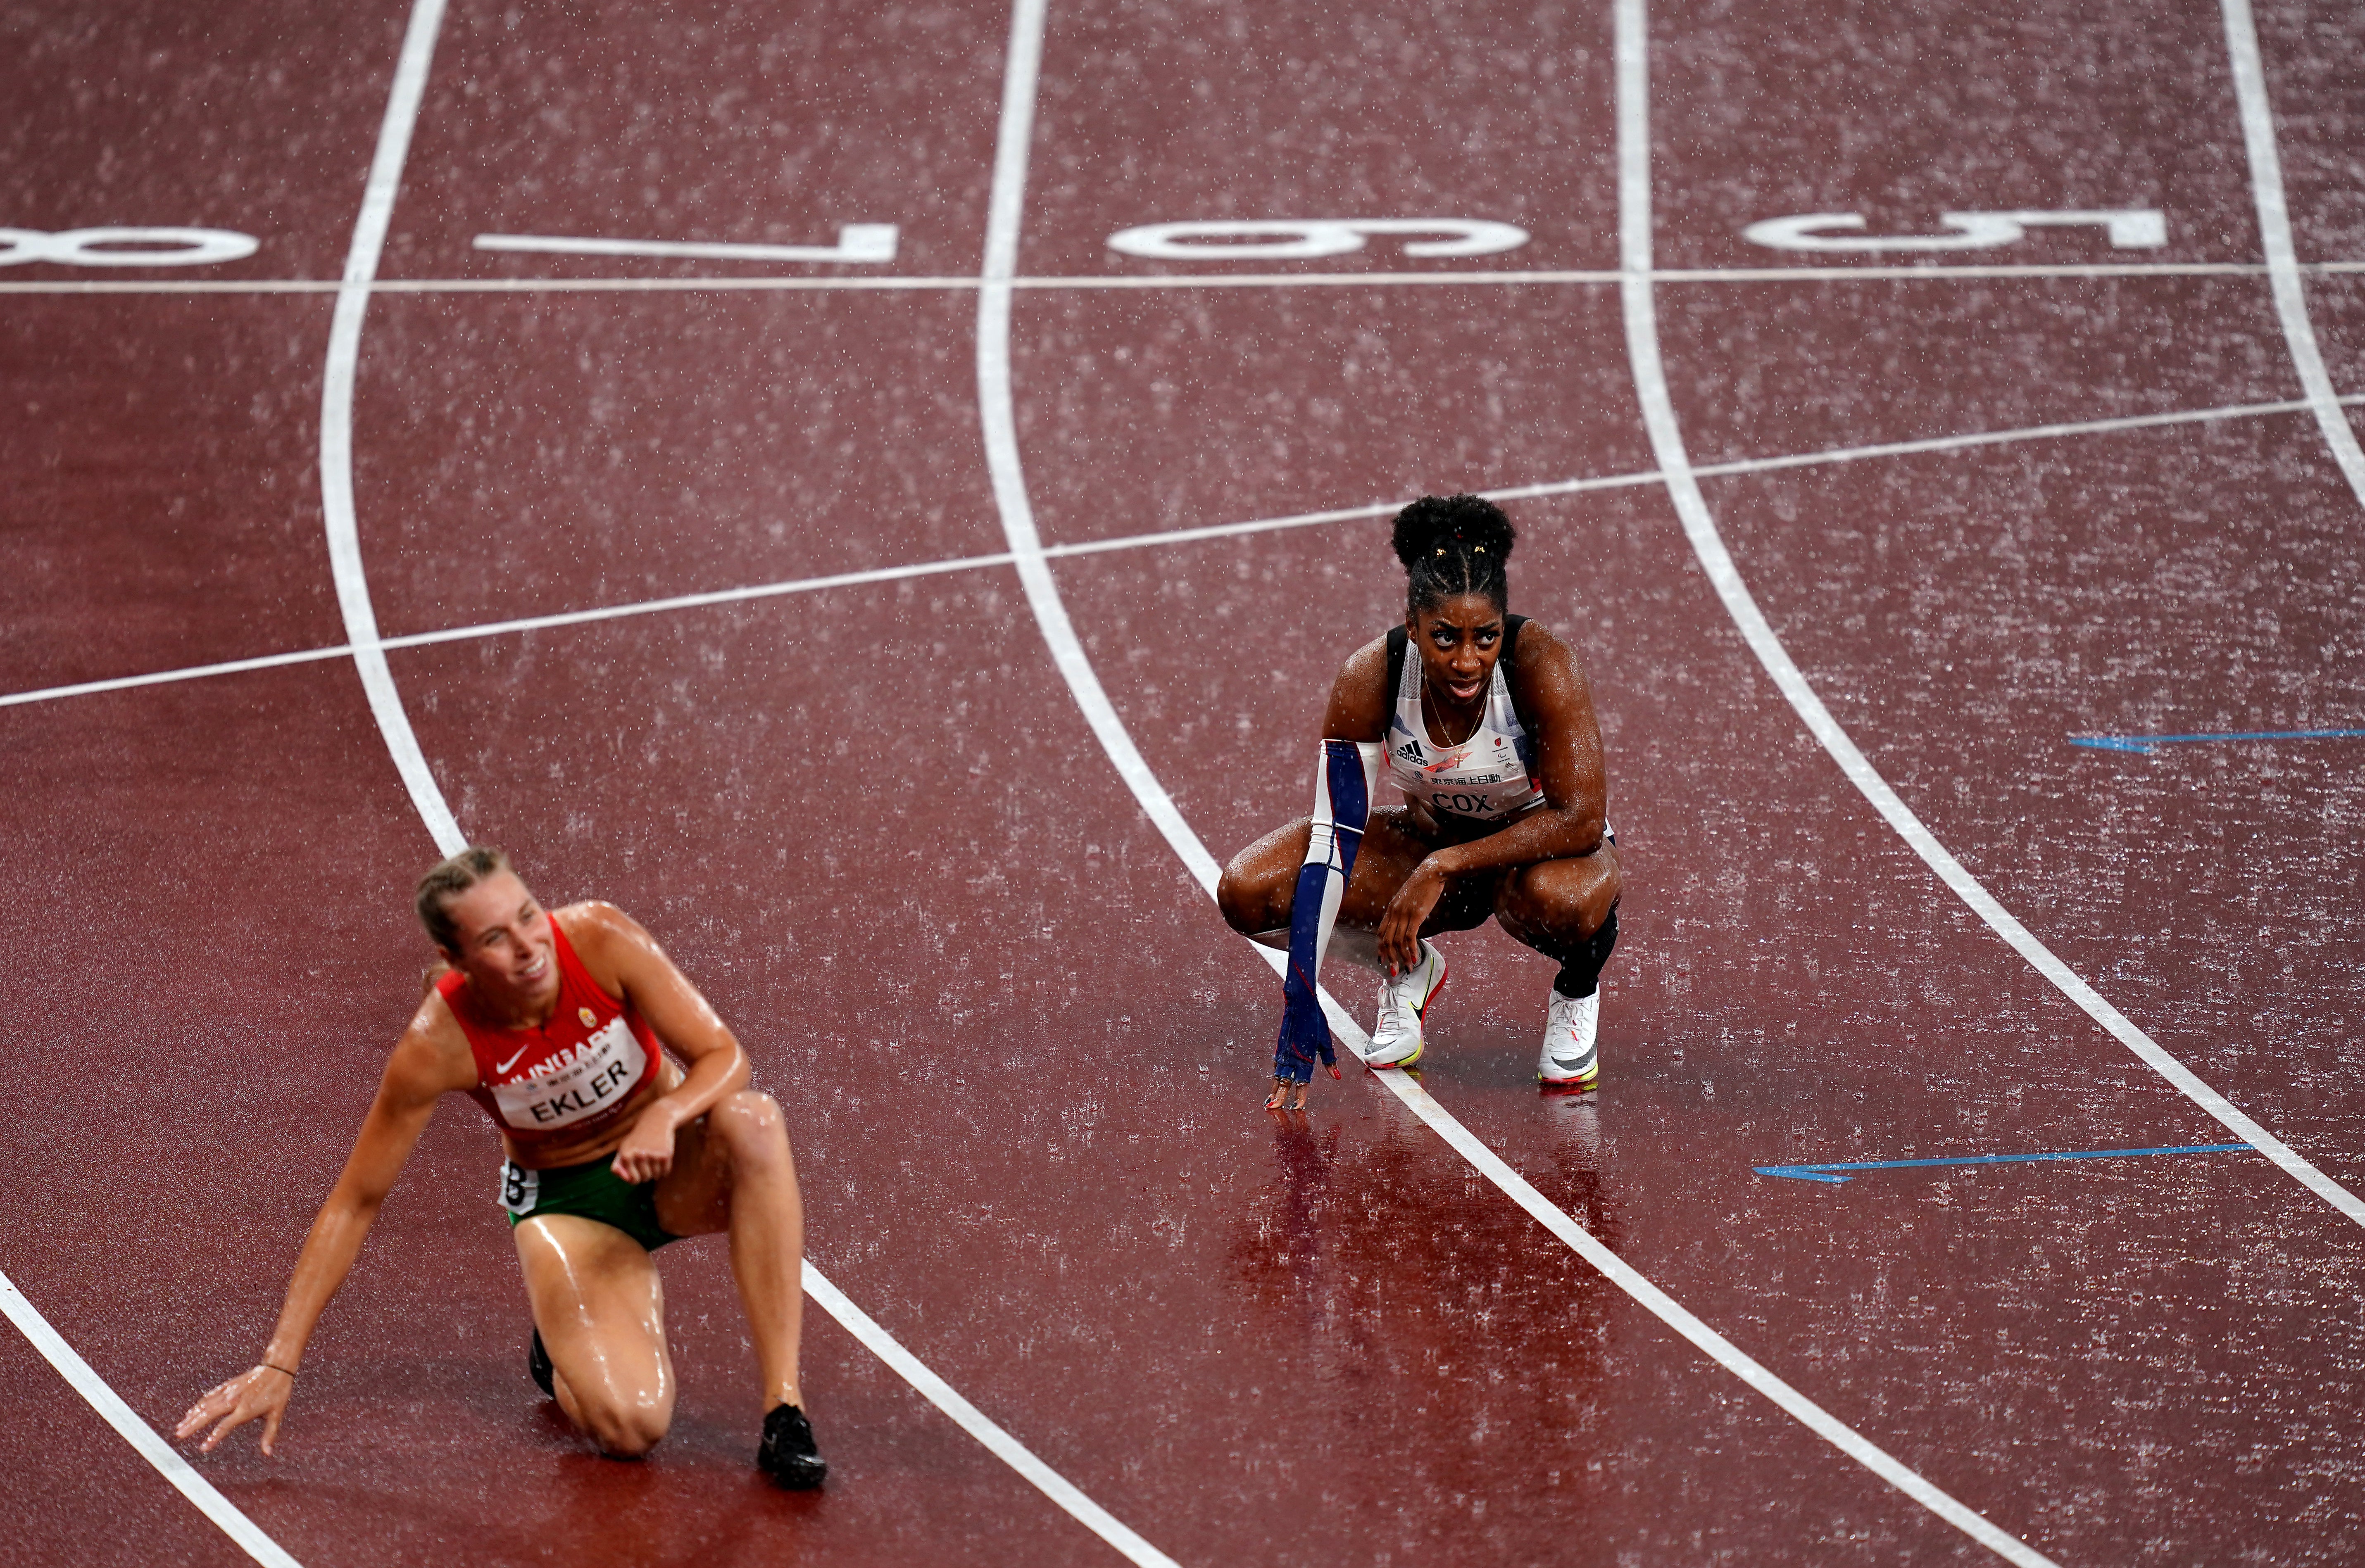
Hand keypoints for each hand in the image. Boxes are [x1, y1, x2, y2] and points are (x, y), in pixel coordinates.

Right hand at [175, 1364, 293, 1455]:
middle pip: (210, 1414)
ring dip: (192, 1416)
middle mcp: (235, 1400)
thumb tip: (268, 1453)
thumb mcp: (277, 1414)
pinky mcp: (228, 1385)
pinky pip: (210, 1395)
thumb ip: (270, 1434)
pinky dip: (199, 1404)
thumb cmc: (278, 1393)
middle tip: (179, 1435)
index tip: (203, 1448)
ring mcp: (230, 1391)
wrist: (277, 1368)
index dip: (214, 1437)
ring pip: (206, 1404)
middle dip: (193, 1425)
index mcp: (246, 1409)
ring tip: (179, 1427)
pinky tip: (191, 1413)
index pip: (226, 1425)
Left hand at [609, 1102, 679, 1183]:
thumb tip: (626, 1179)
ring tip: (654, 1157)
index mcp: (626, 1155)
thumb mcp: (624, 1149)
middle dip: (647, 1173)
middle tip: (647, 1160)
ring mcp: (653, 1155)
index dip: (636, 1176)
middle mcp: (639, 1155)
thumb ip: (618, 1167)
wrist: (657, 1120)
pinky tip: (661, 1157)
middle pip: (645, 1178)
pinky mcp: (666, 1155)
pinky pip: (665, 1172)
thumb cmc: (638, 1138)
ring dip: (656, 1170)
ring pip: (656, 1176)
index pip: (633, 1179)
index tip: (637, 1168)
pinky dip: (664, 1168)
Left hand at [1376, 859, 1447, 973]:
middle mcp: (1394, 912)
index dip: (1380, 948)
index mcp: (1391, 908)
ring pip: (1398, 941)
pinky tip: (1414, 957)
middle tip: (1393, 971)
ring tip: (1408, 968)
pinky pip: (1410, 936)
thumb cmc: (1422, 884)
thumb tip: (1406, 923)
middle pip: (1387, 940)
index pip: (1380, 932)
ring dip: (1402, 957)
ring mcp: (1404, 913)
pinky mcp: (1416, 914)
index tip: (1382, 959)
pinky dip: (1411, 949)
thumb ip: (1404, 911)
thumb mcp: (1408, 898)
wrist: (1432, 871)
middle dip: (1389, 958)